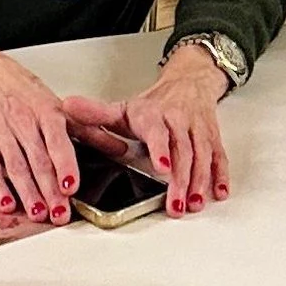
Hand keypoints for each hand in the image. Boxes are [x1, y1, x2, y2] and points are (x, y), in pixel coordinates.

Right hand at [0, 31, 76, 223]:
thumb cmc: (17, 87)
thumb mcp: (53, 100)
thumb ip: (85, 127)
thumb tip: (116, 145)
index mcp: (44, 109)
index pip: (57, 138)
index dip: (64, 162)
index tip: (71, 185)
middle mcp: (22, 120)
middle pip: (38, 159)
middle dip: (50, 190)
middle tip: (59, 213)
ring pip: (16, 166)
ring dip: (27, 193)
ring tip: (38, 213)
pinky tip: (6, 204)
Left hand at [66, 48, 229, 215]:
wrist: (189, 80)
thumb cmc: (154, 103)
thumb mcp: (123, 108)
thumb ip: (95, 113)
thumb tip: (66, 109)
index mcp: (154, 115)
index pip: (158, 131)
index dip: (161, 148)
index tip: (161, 166)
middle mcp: (178, 120)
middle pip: (182, 150)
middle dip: (180, 179)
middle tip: (176, 205)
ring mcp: (197, 129)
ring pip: (202, 155)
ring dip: (199, 180)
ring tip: (192, 203)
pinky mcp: (211, 136)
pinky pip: (218, 155)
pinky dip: (220, 174)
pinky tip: (218, 191)